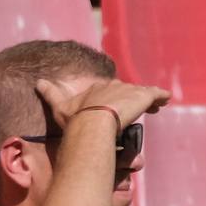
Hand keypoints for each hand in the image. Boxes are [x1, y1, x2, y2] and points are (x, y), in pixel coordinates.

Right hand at [37, 76, 169, 131]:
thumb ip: (50, 94)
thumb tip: (38, 82)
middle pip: (126, 91)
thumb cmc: (76, 119)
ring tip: (157, 105)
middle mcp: (113, 86)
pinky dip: (161, 95)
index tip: (120, 104)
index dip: (115, 97)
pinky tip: (168, 98)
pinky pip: (154, 94)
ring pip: (141, 93)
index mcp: (97, 88)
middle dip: (132, 98)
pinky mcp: (141, 97)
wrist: (92, 123)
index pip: (109, 90)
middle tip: (141, 107)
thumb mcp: (60, 107)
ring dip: (148, 99)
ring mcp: (128, 91)